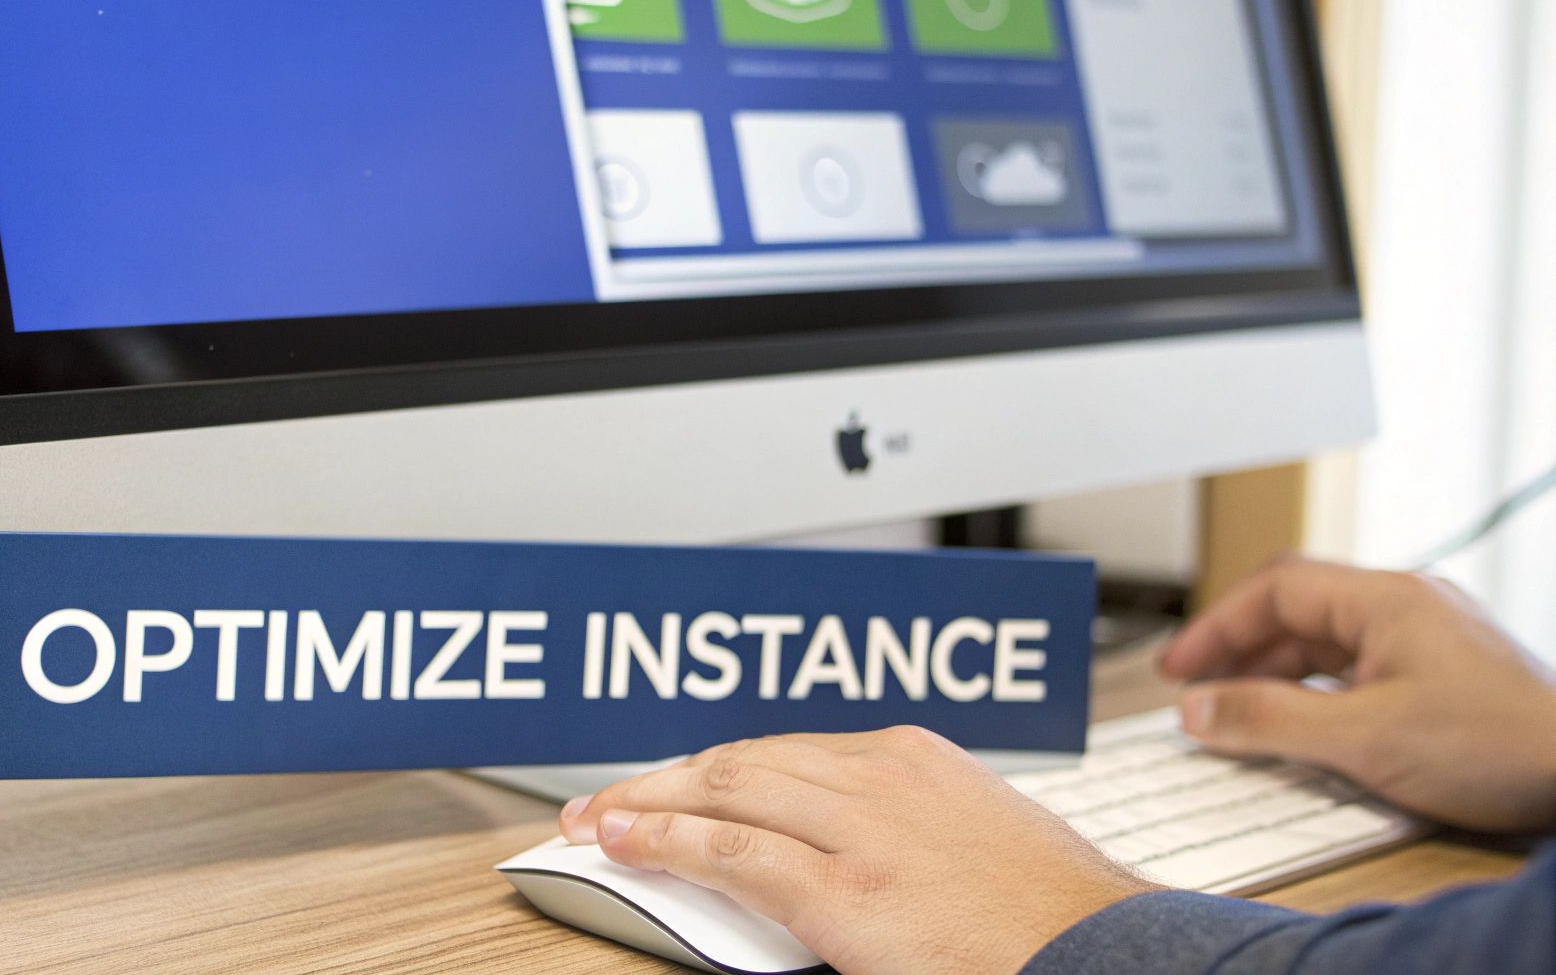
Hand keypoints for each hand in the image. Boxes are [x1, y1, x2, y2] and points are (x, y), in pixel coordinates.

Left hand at [559, 727, 1155, 974]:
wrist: (1104, 949)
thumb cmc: (1048, 908)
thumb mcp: (972, 832)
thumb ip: (898, 821)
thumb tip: (835, 837)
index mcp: (908, 756)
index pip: (779, 749)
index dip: (710, 770)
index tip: (670, 784)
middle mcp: (877, 775)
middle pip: (739, 759)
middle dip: (662, 779)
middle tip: (606, 801)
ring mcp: (859, 830)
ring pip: (724, 790)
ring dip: (647, 803)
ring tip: (595, 821)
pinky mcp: (846, 891)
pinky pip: (733, 852)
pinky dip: (668, 841)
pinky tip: (626, 842)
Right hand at [1162, 557, 1555, 832]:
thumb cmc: (1503, 746)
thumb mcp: (1362, 738)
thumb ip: (1269, 721)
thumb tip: (1200, 711)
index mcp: (1387, 600)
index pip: (1276, 590)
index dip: (1217, 627)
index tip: (1181, 667)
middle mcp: (1409, 608)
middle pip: (1299, 614)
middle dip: (1240, 652)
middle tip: (1199, 692)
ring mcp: (1431, 642)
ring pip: (1330, 645)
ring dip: (1277, 676)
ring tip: (1241, 715)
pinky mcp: (1446, 678)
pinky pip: (1360, 671)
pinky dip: (1317, 694)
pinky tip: (1305, 728)